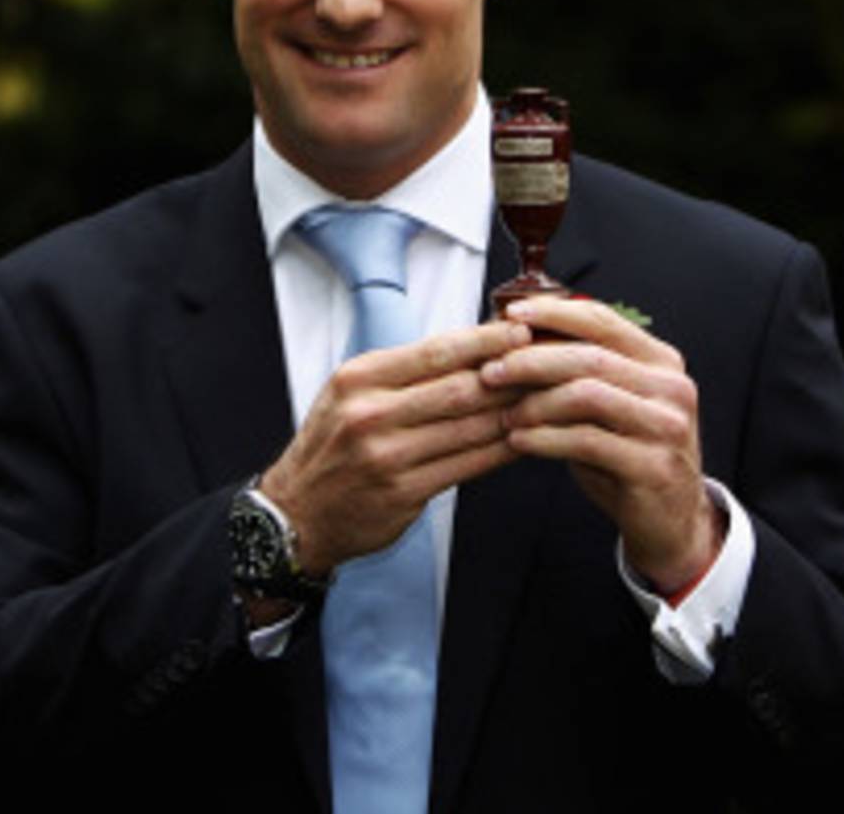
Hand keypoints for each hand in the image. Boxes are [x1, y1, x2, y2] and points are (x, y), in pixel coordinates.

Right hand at [260, 319, 532, 575]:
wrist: (294, 514)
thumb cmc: (330, 447)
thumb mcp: (351, 392)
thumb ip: (404, 371)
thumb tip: (471, 346)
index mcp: (359, 379)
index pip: (435, 351)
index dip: (485, 340)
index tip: (520, 330)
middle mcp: (370, 415)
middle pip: (458, 388)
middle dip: (510, 374)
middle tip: (549, 362)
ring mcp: (387, 457)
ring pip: (469, 427)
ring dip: (514, 412)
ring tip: (546, 398)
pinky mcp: (403, 494)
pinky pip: (466, 466)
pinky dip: (500, 450)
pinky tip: (525, 439)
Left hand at [480, 296, 721, 594]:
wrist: (671, 520)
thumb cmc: (629, 456)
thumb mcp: (610, 404)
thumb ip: (578, 371)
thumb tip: (517, 336)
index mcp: (661, 361)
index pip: (603, 320)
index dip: (553, 313)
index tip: (511, 314)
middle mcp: (670, 388)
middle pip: (589, 357)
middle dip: (532, 360)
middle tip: (492, 371)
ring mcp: (666, 426)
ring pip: (586, 395)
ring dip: (535, 403)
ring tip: (507, 415)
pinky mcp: (653, 465)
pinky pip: (586, 440)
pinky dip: (544, 438)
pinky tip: (520, 441)